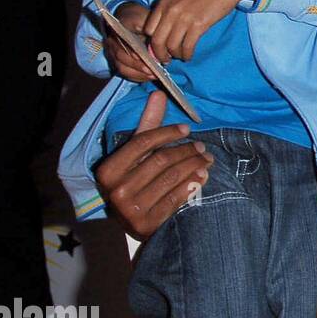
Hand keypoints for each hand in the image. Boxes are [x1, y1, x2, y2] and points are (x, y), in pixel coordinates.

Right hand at [95, 92, 212, 239]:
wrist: (136, 223)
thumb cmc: (137, 181)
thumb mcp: (137, 155)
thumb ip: (147, 126)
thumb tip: (158, 94)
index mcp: (109, 170)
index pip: (142, 142)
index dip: (167, 132)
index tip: (187, 129)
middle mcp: (117, 189)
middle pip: (161, 160)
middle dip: (187, 151)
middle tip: (203, 148)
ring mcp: (131, 209)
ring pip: (172, 177)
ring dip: (195, 166)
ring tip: (207, 160)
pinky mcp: (148, 223)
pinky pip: (177, 197)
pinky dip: (193, 184)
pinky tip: (203, 176)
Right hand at [103, 1, 156, 82]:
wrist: (129, 19)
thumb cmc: (140, 18)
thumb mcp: (144, 17)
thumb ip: (147, 27)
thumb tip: (153, 42)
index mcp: (116, 31)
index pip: (122, 45)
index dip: (132, 54)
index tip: (144, 59)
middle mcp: (111, 43)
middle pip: (121, 59)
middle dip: (137, 66)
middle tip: (153, 71)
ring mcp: (113, 54)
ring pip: (122, 68)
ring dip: (138, 74)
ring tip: (154, 75)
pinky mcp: (118, 61)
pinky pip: (125, 73)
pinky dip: (137, 77)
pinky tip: (149, 77)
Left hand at [144, 0, 257, 62]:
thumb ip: (169, 13)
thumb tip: (164, 36)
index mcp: (163, 4)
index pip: (148, 29)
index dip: (152, 42)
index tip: (158, 49)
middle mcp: (170, 11)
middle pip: (157, 41)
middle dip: (160, 54)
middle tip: (166, 60)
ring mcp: (184, 18)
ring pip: (172, 46)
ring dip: (176, 55)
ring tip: (181, 56)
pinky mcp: (198, 25)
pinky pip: (187, 46)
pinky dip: (187, 54)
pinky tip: (189, 55)